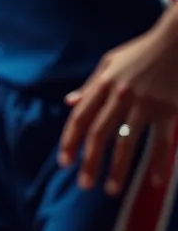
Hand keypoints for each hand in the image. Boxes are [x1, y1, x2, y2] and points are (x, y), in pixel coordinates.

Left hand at [59, 26, 177, 195]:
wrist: (176, 41)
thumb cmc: (141, 52)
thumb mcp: (110, 62)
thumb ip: (90, 85)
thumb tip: (70, 102)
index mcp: (104, 84)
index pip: (81, 118)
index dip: (70, 141)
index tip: (64, 162)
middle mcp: (121, 96)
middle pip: (99, 134)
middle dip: (90, 161)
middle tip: (84, 185)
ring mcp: (145, 104)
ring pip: (127, 142)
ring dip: (118, 168)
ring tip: (111, 189)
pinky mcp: (169, 110)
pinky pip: (162, 142)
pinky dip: (159, 163)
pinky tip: (156, 182)